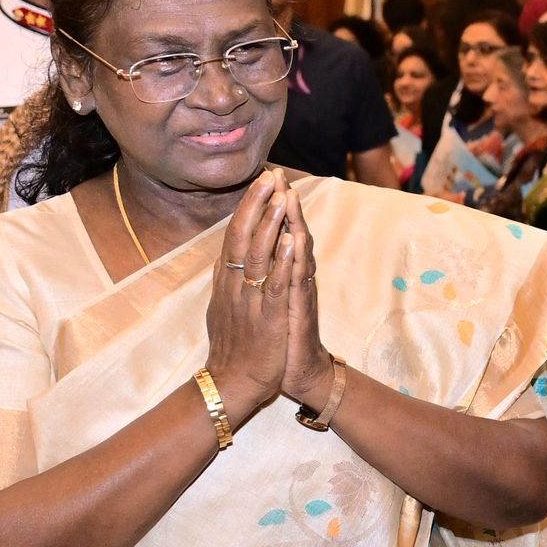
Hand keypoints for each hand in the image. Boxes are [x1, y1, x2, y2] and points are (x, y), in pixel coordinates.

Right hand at [202, 171, 299, 420]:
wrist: (234, 384)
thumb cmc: (234, 348)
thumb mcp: (224, 308)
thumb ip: (227, 282)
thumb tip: (225, 258)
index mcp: (227, 282)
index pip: (235, 236)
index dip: (248, 208)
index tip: (260, 183)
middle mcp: (236, 286)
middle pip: (244, 237)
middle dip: (258, 204)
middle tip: (270, 175)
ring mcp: (251, 300)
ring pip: (260, 255)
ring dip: (272, 224)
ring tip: (282, 196)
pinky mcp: (269, 317)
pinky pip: (277, 284)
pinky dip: (285, 261)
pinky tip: (293, 240)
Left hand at [272, 192, 334, 409]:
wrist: (298, 372)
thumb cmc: (278, 338)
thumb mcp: (264, 301)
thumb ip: (261, 276)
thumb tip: (248, 253)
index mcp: (278, 275)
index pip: (272, 233)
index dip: (266, 206)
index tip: (260, 179)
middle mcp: (291, 278)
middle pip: (288, 233)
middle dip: (281, 204)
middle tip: (277, 174)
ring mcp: (297, 292)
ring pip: (295, 252)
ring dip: (291, 222)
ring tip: (288, 195)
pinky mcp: (298, 310)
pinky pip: (296, 281)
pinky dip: (295, 259)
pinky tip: (295, 239)